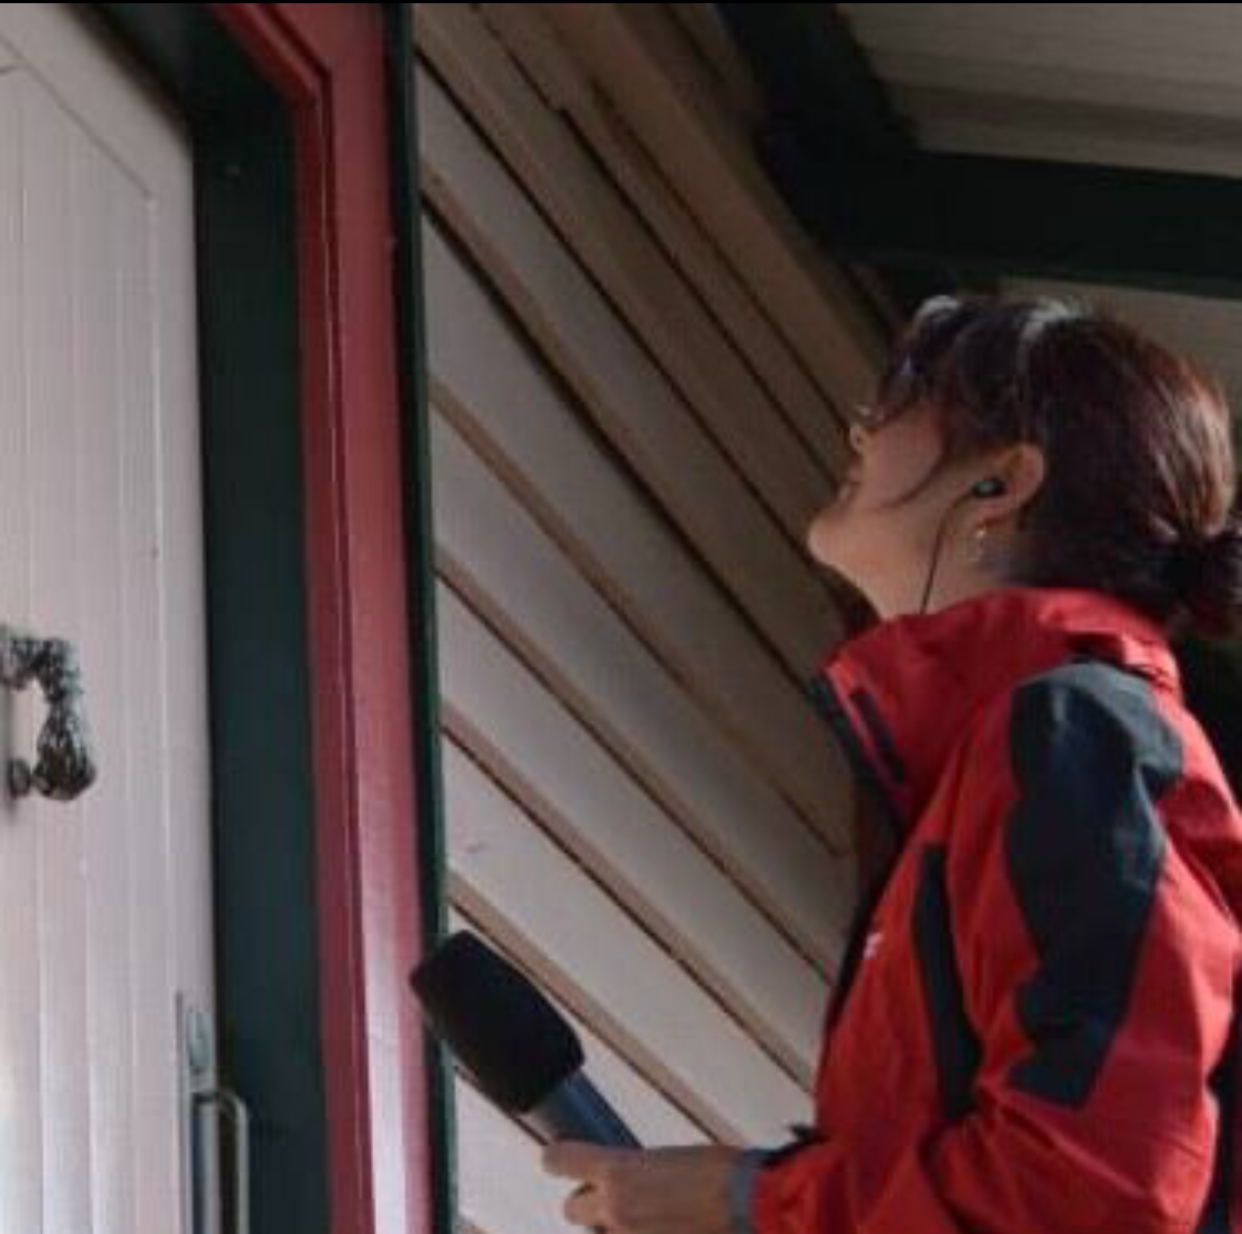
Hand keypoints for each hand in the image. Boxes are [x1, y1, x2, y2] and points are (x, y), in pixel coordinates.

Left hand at [542, 1141, 743, 1233]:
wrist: (754, 1206)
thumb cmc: (723, 1174)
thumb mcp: (670, 1160)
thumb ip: (637, 1173)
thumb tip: (626, 1182)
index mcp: (619, 1170)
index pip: (560, 1160)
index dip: (559, 1160)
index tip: (558, 1160)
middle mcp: (616, 1208)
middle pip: (572, 1208)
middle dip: (592, 1204)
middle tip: (619, 1200)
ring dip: (619, 1228)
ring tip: (654, 1218)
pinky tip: (669, 1227)